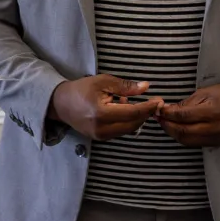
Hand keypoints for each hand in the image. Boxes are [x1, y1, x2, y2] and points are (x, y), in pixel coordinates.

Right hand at [47, 75, 163, 141]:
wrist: (60, 104)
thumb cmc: (81, 89)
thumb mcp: (103, 82)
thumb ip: (125, 86)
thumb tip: (146, 87)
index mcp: (101, 113)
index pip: (132, 113)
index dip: (148, 107)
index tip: (159, 101)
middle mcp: (101, 129)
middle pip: (133, 124)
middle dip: (146, 113)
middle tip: (154, 102)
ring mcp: (101, 136)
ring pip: (129, 129)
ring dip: (136, 117)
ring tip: (131, 101)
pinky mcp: (100, 138)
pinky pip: (121, 131)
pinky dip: (127, 121)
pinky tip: (123, 108)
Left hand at [156, 83, 219, 147]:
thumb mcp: (206, 92)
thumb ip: (186, 103)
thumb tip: (167, 110)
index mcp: (211, 112)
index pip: (183, 116)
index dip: (167, 114)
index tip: (158, 109)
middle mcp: (213, 128)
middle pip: (182, 131)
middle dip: (167, 125)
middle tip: (158, 117)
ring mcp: (215, 138)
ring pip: (186, 140)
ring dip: (172, 132)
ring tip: (165, 123)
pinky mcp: (215, 143)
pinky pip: (194, 143)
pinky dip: (182, 137)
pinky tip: (177, 129)